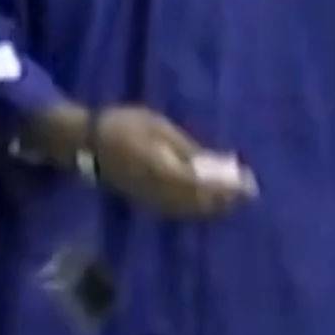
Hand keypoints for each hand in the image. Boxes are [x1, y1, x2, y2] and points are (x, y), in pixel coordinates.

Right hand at [88, 106, 254, 219]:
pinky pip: (176, 210)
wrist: (87, 142)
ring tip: (233, 199)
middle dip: (223, 199)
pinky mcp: (145, 200)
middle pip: (198, 202)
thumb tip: (216, 163)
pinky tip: (206, 203)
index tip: (247, 185)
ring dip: (211, 206)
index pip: (203, 184)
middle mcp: (158, 190)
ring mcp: (150, 198)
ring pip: (188, 210)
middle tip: (247, 193)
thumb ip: (187, 148)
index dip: (226, 188)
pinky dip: (195, 208)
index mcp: (163, 168)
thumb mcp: (159, 127)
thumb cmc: (124, 124)